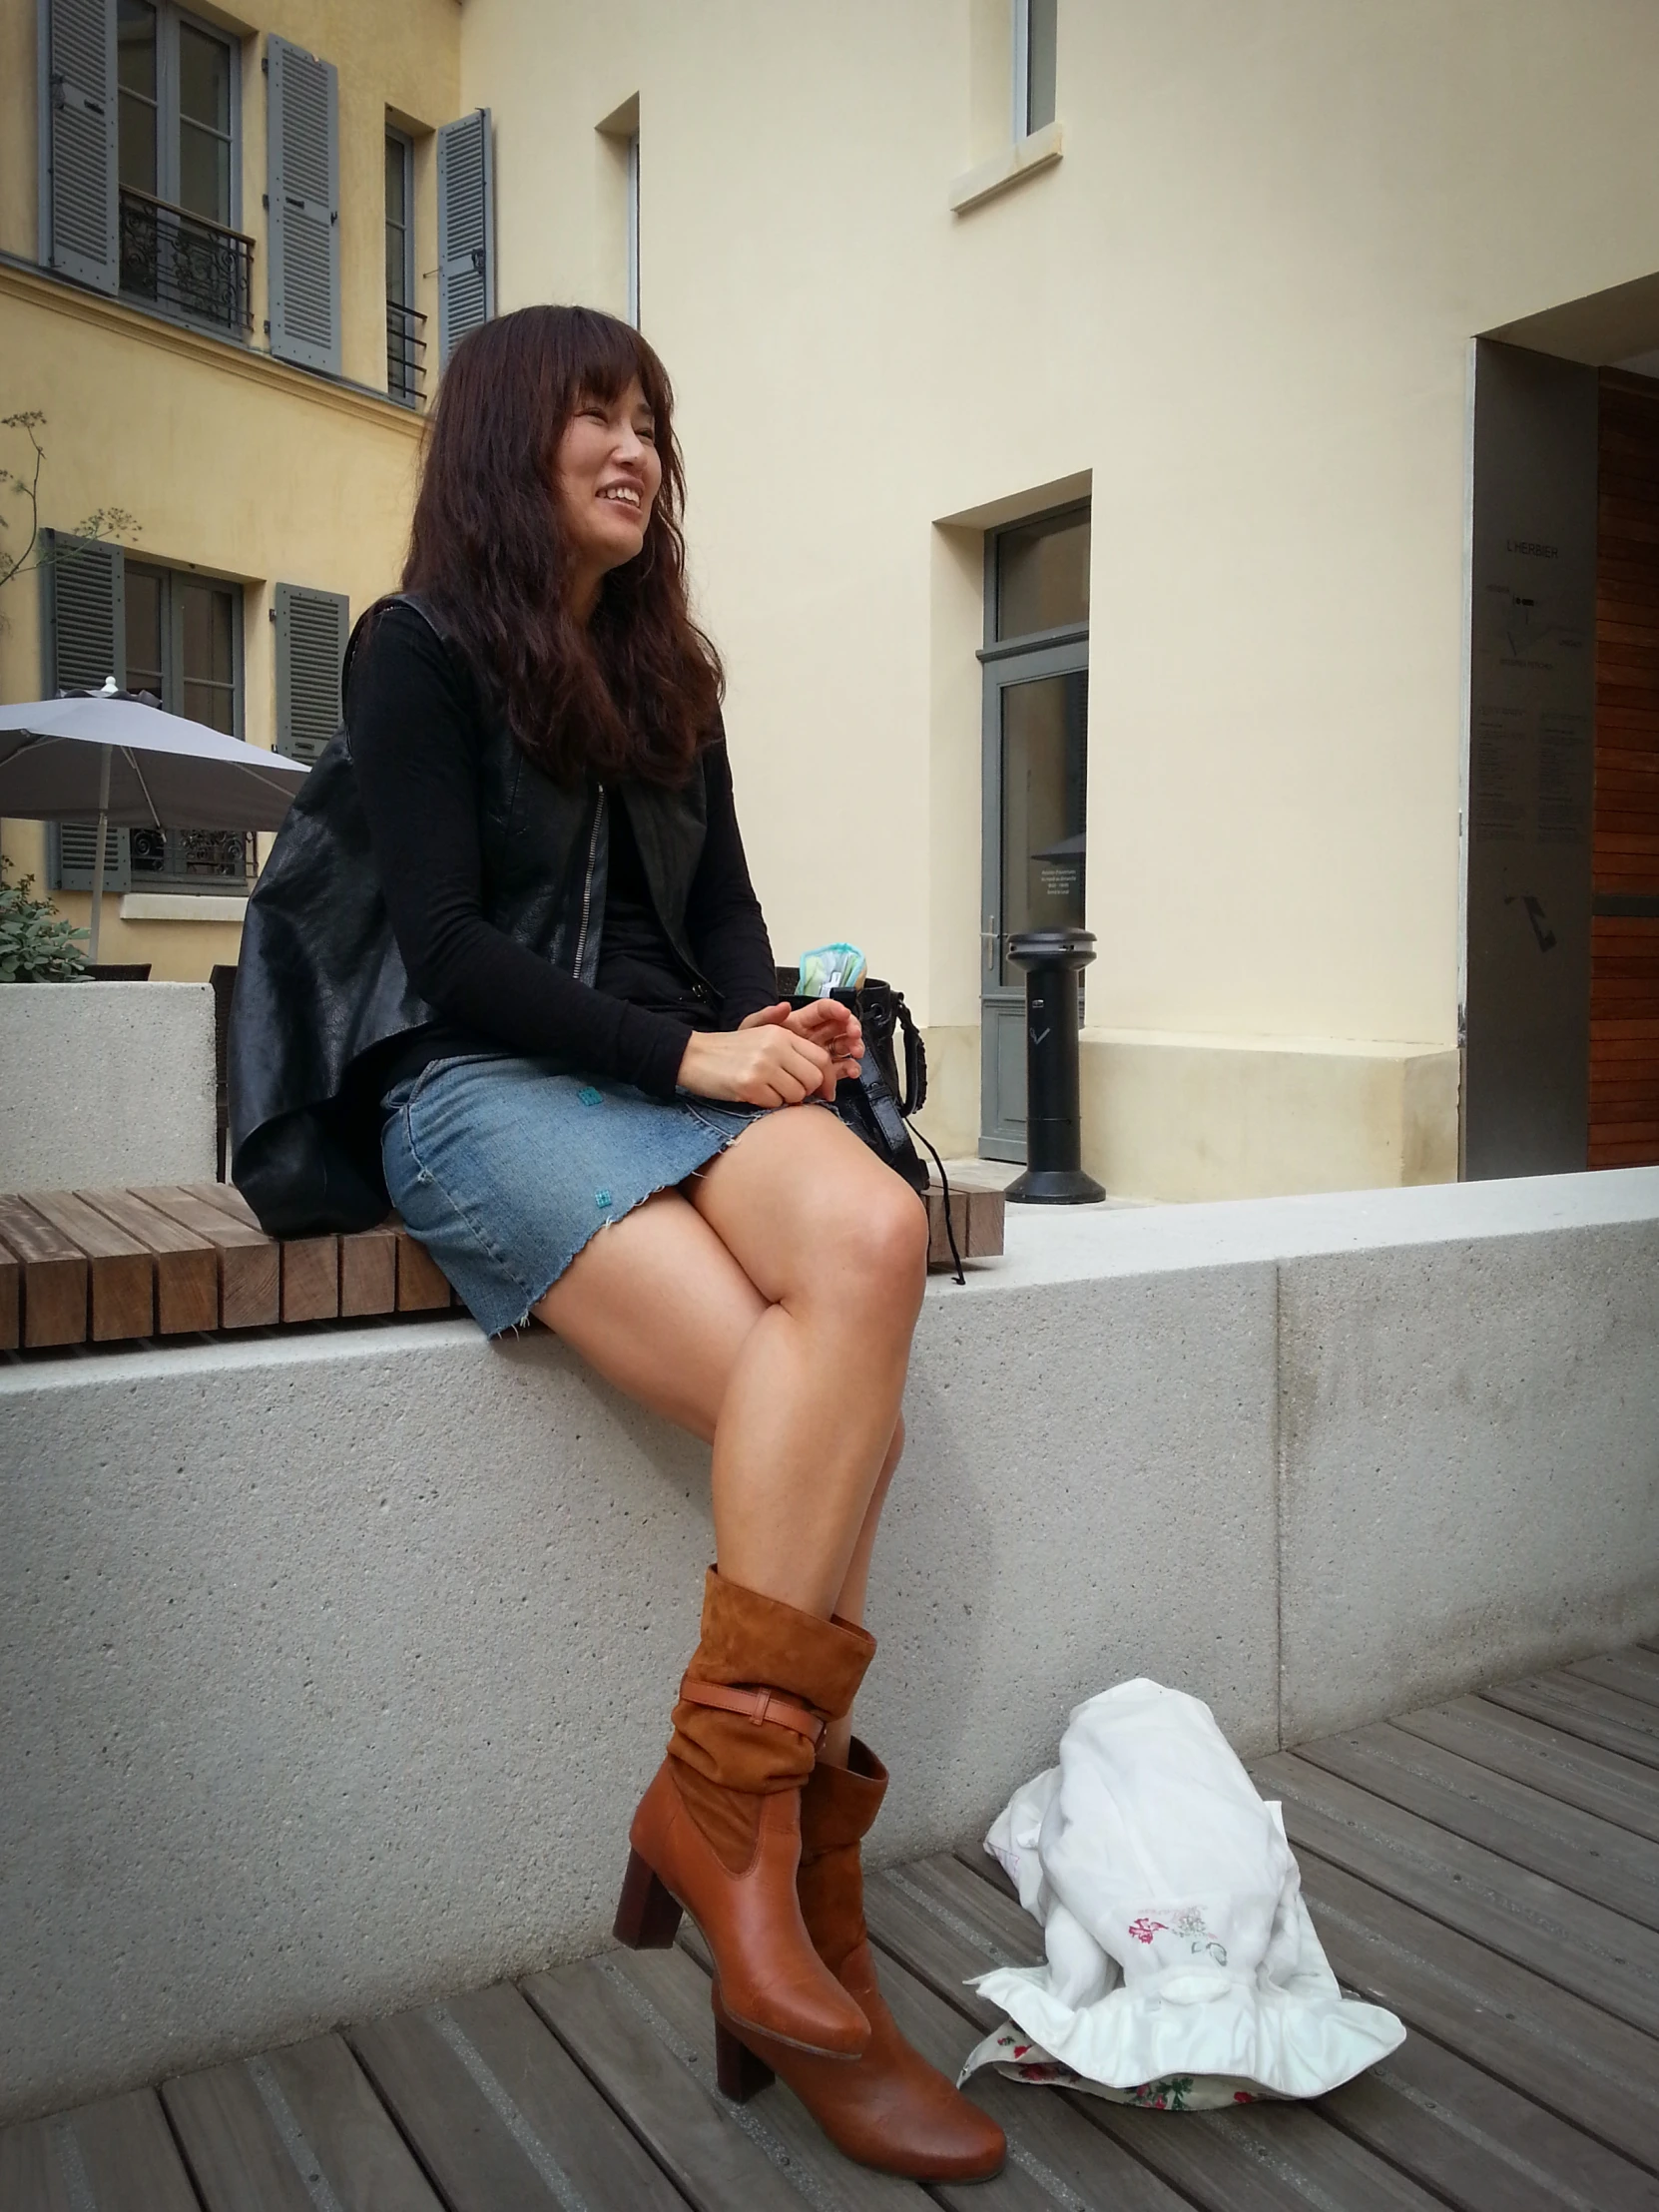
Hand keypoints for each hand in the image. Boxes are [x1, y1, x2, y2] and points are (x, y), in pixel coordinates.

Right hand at [678, 1012, 833, 1106]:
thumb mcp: (761, 1034)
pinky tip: (753, 1094)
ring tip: (767, 1090)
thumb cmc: (729, 1050)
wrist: (693, 1056)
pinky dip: (767, 1104)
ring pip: (796, 1094)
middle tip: (789, 1092)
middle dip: (806, 1091)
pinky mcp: (749, 1085)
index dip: (828, 1078)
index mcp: (781, 1034)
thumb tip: (824, 1060)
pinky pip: (775, 1104)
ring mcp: (762, 1066)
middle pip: (813, 1079)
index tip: (826, 1091)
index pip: (821, 1058)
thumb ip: (791, 1044)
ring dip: (785, 1099)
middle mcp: (775, 1047)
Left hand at [739, 998, 862, 1101]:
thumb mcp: (752, 1028)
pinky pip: (839, 1068)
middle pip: (839, 1027)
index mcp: (800, 1022)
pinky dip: (848, 1069)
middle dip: (851, 1028)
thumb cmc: (748, 1048)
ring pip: (843, 1046)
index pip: (823, 1010)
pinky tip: (851, 1070)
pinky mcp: (820, 1071)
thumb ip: (766, 1016)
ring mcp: (819, 1053)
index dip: (836, 1010)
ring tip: (855, 1052)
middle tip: (854, 1034)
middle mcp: (814, 1036)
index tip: (844, 1014)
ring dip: (853, 1048)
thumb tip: (784, 1006)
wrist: (742, 1071)